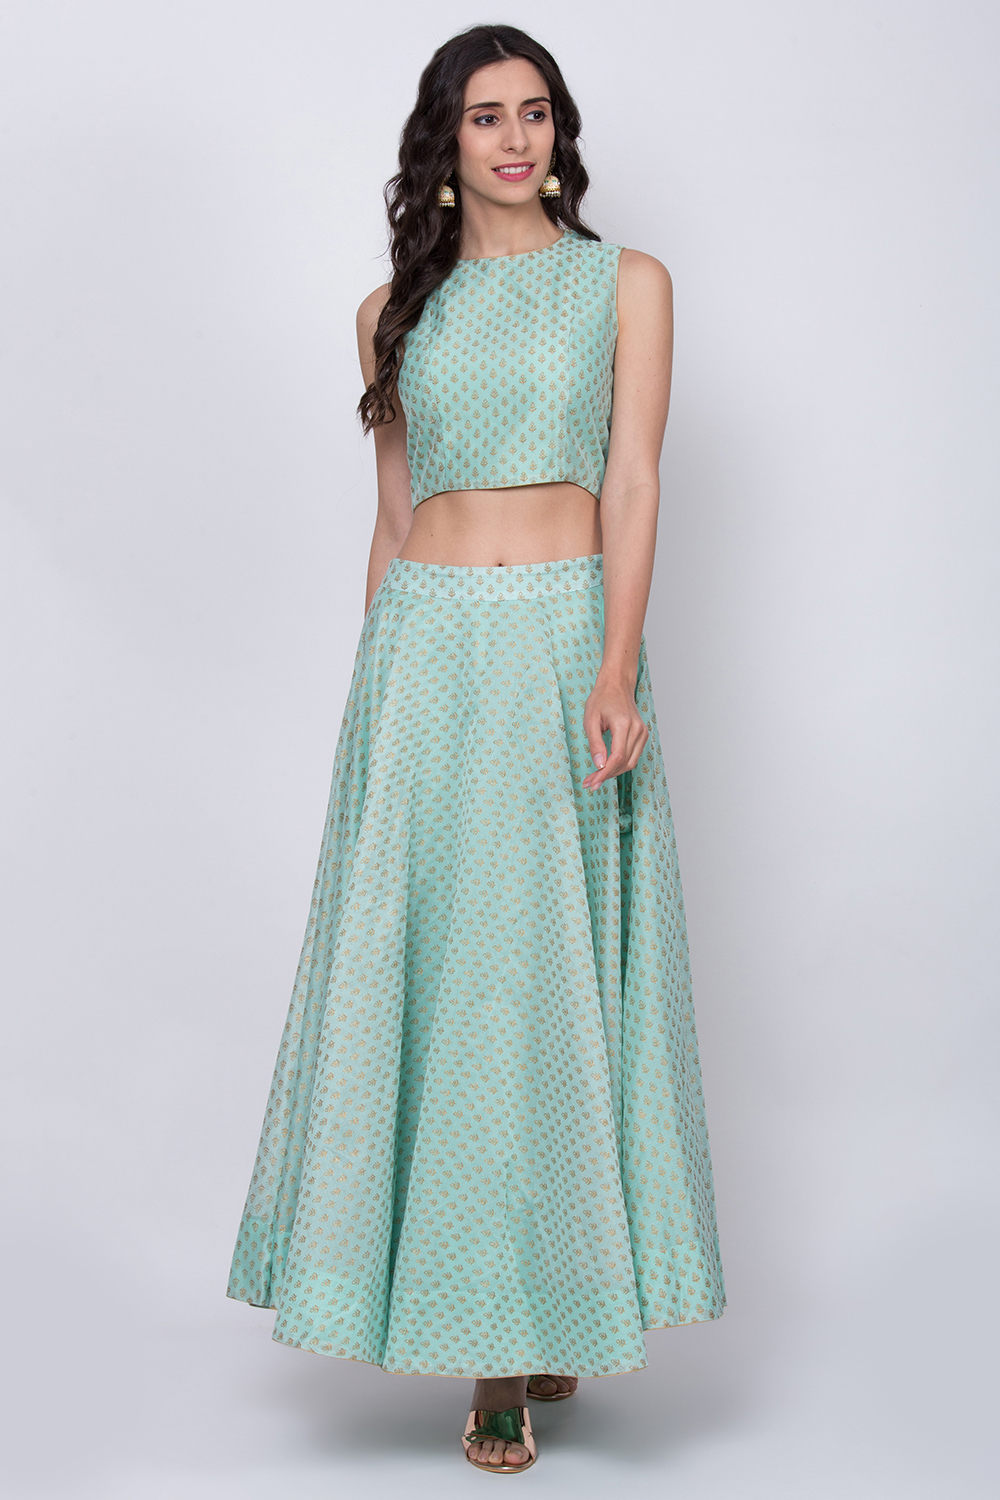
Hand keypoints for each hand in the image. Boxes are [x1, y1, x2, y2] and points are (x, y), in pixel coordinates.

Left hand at [582, 674, 648, 789]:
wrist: (617, 685)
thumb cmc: (601, 699)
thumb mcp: (591, 720)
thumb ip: (595, 743)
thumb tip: (599, 765)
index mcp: (624, 724)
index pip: (617, 757)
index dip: (605, 773)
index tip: (592, 783)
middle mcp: (637, 729)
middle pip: (624, 763)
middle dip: (606, 776)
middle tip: (589, 783)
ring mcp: (643, 732)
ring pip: (631, 763)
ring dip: (613, 773)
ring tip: (596, 778)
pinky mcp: (643, 735)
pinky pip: (633, 756)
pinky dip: (620, 765)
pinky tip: (606, 768)